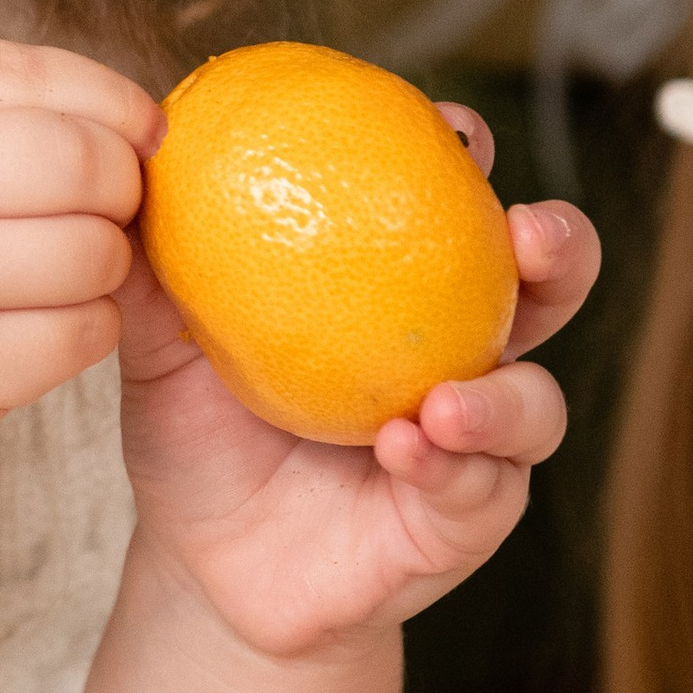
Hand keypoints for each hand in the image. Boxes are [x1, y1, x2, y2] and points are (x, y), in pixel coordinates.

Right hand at [0, 38, 160, 510]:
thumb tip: (111, 112)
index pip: (24, 73)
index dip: (106, 98)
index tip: (139, 128)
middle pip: (75, 159)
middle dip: (119, 183)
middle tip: (112, 207)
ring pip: (89, 252)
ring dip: (106, 263)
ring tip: (71, 271)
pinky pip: (77, 336)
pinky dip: (88, 328)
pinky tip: (50, 326)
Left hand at [119, 102, 600, 660]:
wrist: (199, 563)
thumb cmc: (196, 434)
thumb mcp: (164, 347)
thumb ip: (159, 269)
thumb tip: (132, 168)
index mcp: (400, 292)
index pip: (453, 205)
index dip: (467, 157)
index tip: (449, 129)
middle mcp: (455, 356)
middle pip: (545, 287)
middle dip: (561, 249)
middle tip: (530, 231)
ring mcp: (471, 443)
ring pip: (534, 404)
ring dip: (504, 395)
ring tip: (444, 397)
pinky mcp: (459, 522)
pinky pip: (479, 492)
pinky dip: (450, 468)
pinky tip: (408, 450)